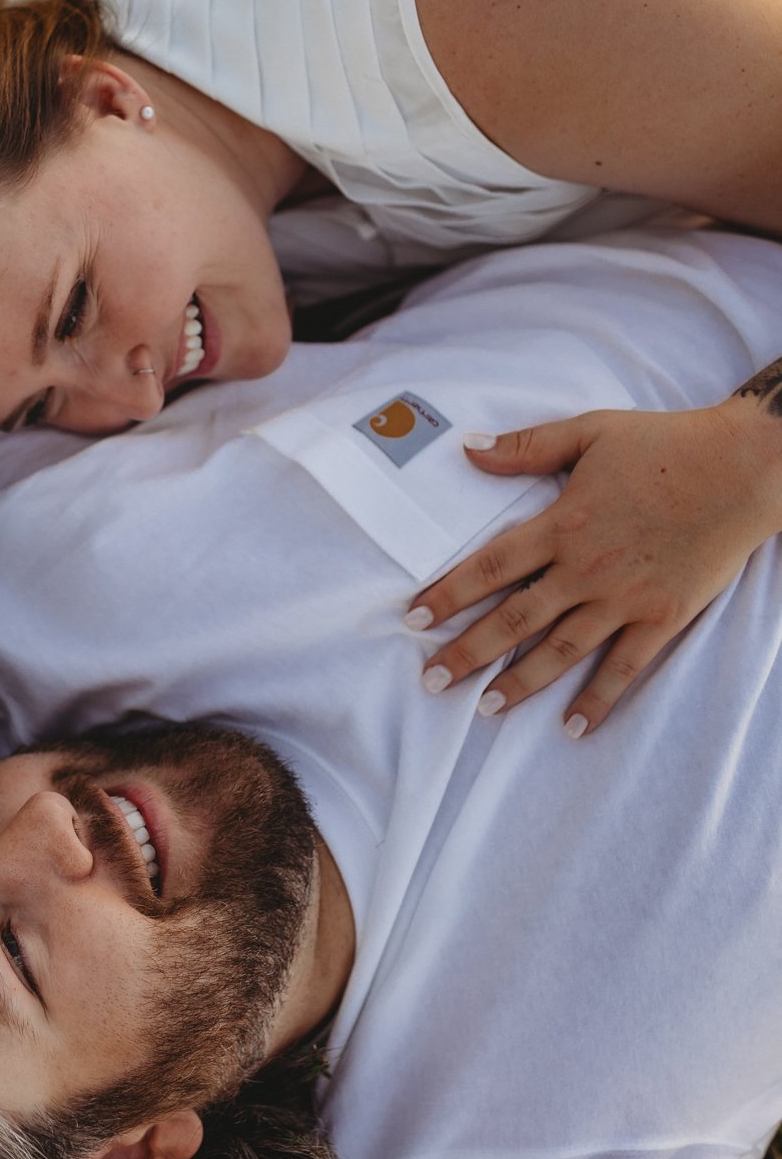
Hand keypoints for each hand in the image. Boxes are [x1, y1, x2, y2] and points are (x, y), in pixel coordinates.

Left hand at [405, 395, 781, 734]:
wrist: (743, 468)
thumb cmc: (666, 445)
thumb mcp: (590, 432)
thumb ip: (526, 447)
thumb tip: (468, 447)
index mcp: (563, 525)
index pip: (491, 567)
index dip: (449, 595)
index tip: (414, 619)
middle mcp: (586, 569)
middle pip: (514, 619)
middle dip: (468, 652)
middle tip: (431, 681)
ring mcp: (625, 598)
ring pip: (561, 650)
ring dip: (520, 682)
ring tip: (485, 708)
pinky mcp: (663, 617)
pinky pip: (625, 666)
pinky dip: (599, 698)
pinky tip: (573, 726)